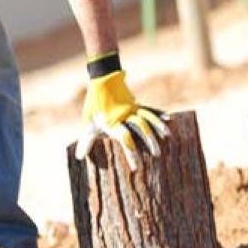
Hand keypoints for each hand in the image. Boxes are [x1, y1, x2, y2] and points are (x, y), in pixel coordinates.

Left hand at [75, 54, 168, 169]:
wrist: (102, 80)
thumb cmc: (94, 105)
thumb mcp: (88, 123)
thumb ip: (86, 141)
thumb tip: (79, 157)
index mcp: (113, 122)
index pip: (124, 139)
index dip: (130, 153)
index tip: (136, 167)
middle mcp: (125, 115)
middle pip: (140, 128)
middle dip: (149, 141)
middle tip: (156, 155)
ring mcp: (133, 108)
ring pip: (148, 118)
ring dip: (157, 128)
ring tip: (166, 137)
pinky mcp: (136, 104)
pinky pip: (150, 109)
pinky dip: (159, 114)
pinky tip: (168, 118)